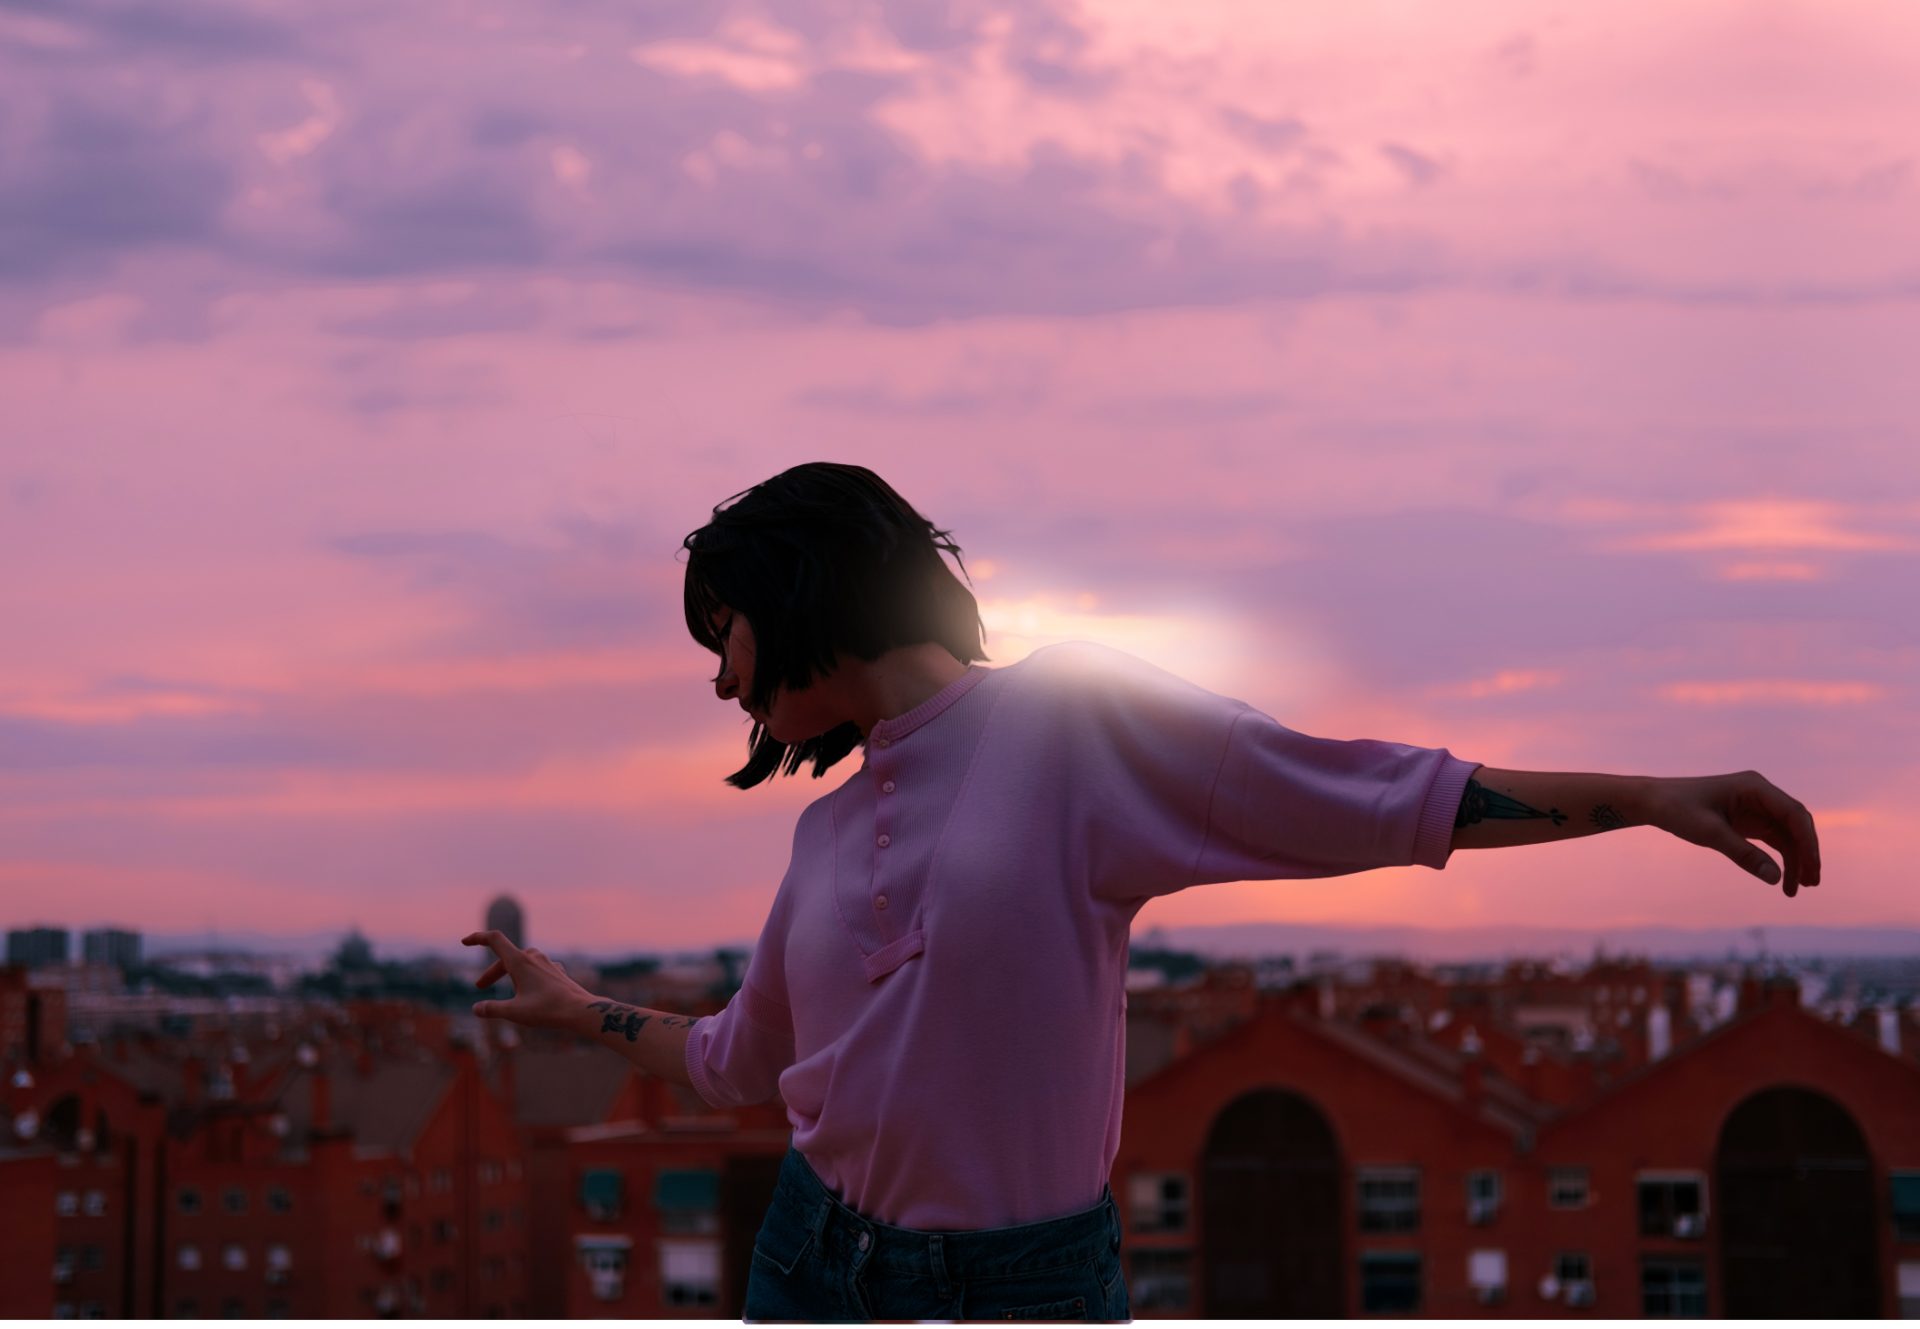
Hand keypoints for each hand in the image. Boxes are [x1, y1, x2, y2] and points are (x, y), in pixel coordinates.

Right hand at [462, 930, 594, 1031]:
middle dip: (491, 973)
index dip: (478, 937)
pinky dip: (526, 977)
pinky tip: (529, 989)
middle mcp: (533, 957)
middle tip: (480, 987)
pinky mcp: (556, 972)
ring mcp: (547, 963)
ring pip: (521, 962)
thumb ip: (492, 1009)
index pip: (494, 939)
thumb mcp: (514, 1012)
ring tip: (507, 992)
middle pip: (506, 957)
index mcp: (520, 961)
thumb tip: (476, 1009)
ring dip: (509, 974)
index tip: (465, 941)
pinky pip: (536, 969)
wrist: (580, 1010)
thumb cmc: (547, 1010)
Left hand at [1639, 771, 1821, 897]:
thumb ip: (1743, 855)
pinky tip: (1783, 880)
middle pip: (1796, 826)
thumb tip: (1776, 878)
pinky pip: (1773, 841)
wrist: (1653, 802)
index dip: (1808, 842)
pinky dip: (1780, 860)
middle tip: (1811, 884)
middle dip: (1806, 854)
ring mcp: (1756, 808)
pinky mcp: (1748, 821)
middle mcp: (1761, 794)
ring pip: (1787, 836)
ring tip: (1796, 890)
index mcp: (1755, 787)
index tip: (1812, 868)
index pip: (1794, 814)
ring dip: (1795, 861)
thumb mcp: (1709, 833)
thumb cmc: (1677, 809)